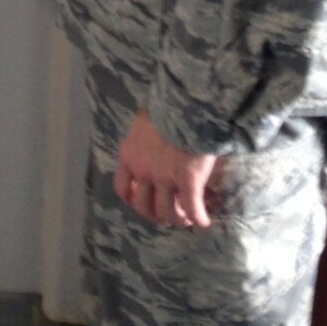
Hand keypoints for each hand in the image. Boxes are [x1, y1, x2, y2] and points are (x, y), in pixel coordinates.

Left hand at [113, 110, 218, 227]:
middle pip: (144, 206)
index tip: (140, 203)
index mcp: (129, 156)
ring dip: (177, 219)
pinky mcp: (188, 180)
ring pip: (168, 212)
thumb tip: (152, 139)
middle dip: (155, 215)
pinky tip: (204, 222)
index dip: (131, 200)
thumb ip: (144, 137)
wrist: (183, 103)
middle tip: (167, 216)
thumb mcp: (144, 122)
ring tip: (187, 219)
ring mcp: (165, 178)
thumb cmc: (165, 107)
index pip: (121, 188)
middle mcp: (143, 171)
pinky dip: (199, 218)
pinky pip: (193, 207)